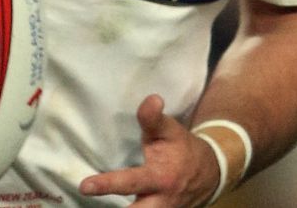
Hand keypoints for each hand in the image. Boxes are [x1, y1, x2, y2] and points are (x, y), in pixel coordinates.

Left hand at [79, 94, 221, 206]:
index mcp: (159, 178)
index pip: (130, 183)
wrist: (211, 174)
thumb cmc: (182, 149)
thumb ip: (154, 118)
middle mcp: (159, 202)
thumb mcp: (170, 130)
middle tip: (88, 202)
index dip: (107, 185)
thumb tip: (151, 99)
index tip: (85, 186)